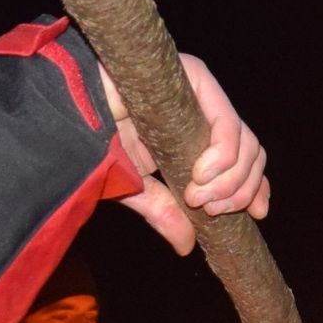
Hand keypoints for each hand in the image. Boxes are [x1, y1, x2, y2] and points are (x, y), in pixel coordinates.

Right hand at [99, 52, 272, 254]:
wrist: (66, 111)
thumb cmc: (93, 142)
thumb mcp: (134, 187)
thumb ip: (163, 211)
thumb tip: (187, 246)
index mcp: (194, 132)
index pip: (243, 157)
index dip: (254, 185)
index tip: (256, 213)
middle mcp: (203, 109)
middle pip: (251, 151)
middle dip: (239, 189)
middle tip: (209, 210)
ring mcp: (201, 91)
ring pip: (245, 140)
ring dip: (229, 179)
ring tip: (198, 198)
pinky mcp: (195, 76)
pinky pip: (226, 122)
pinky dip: (222, 156)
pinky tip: (200, 176)